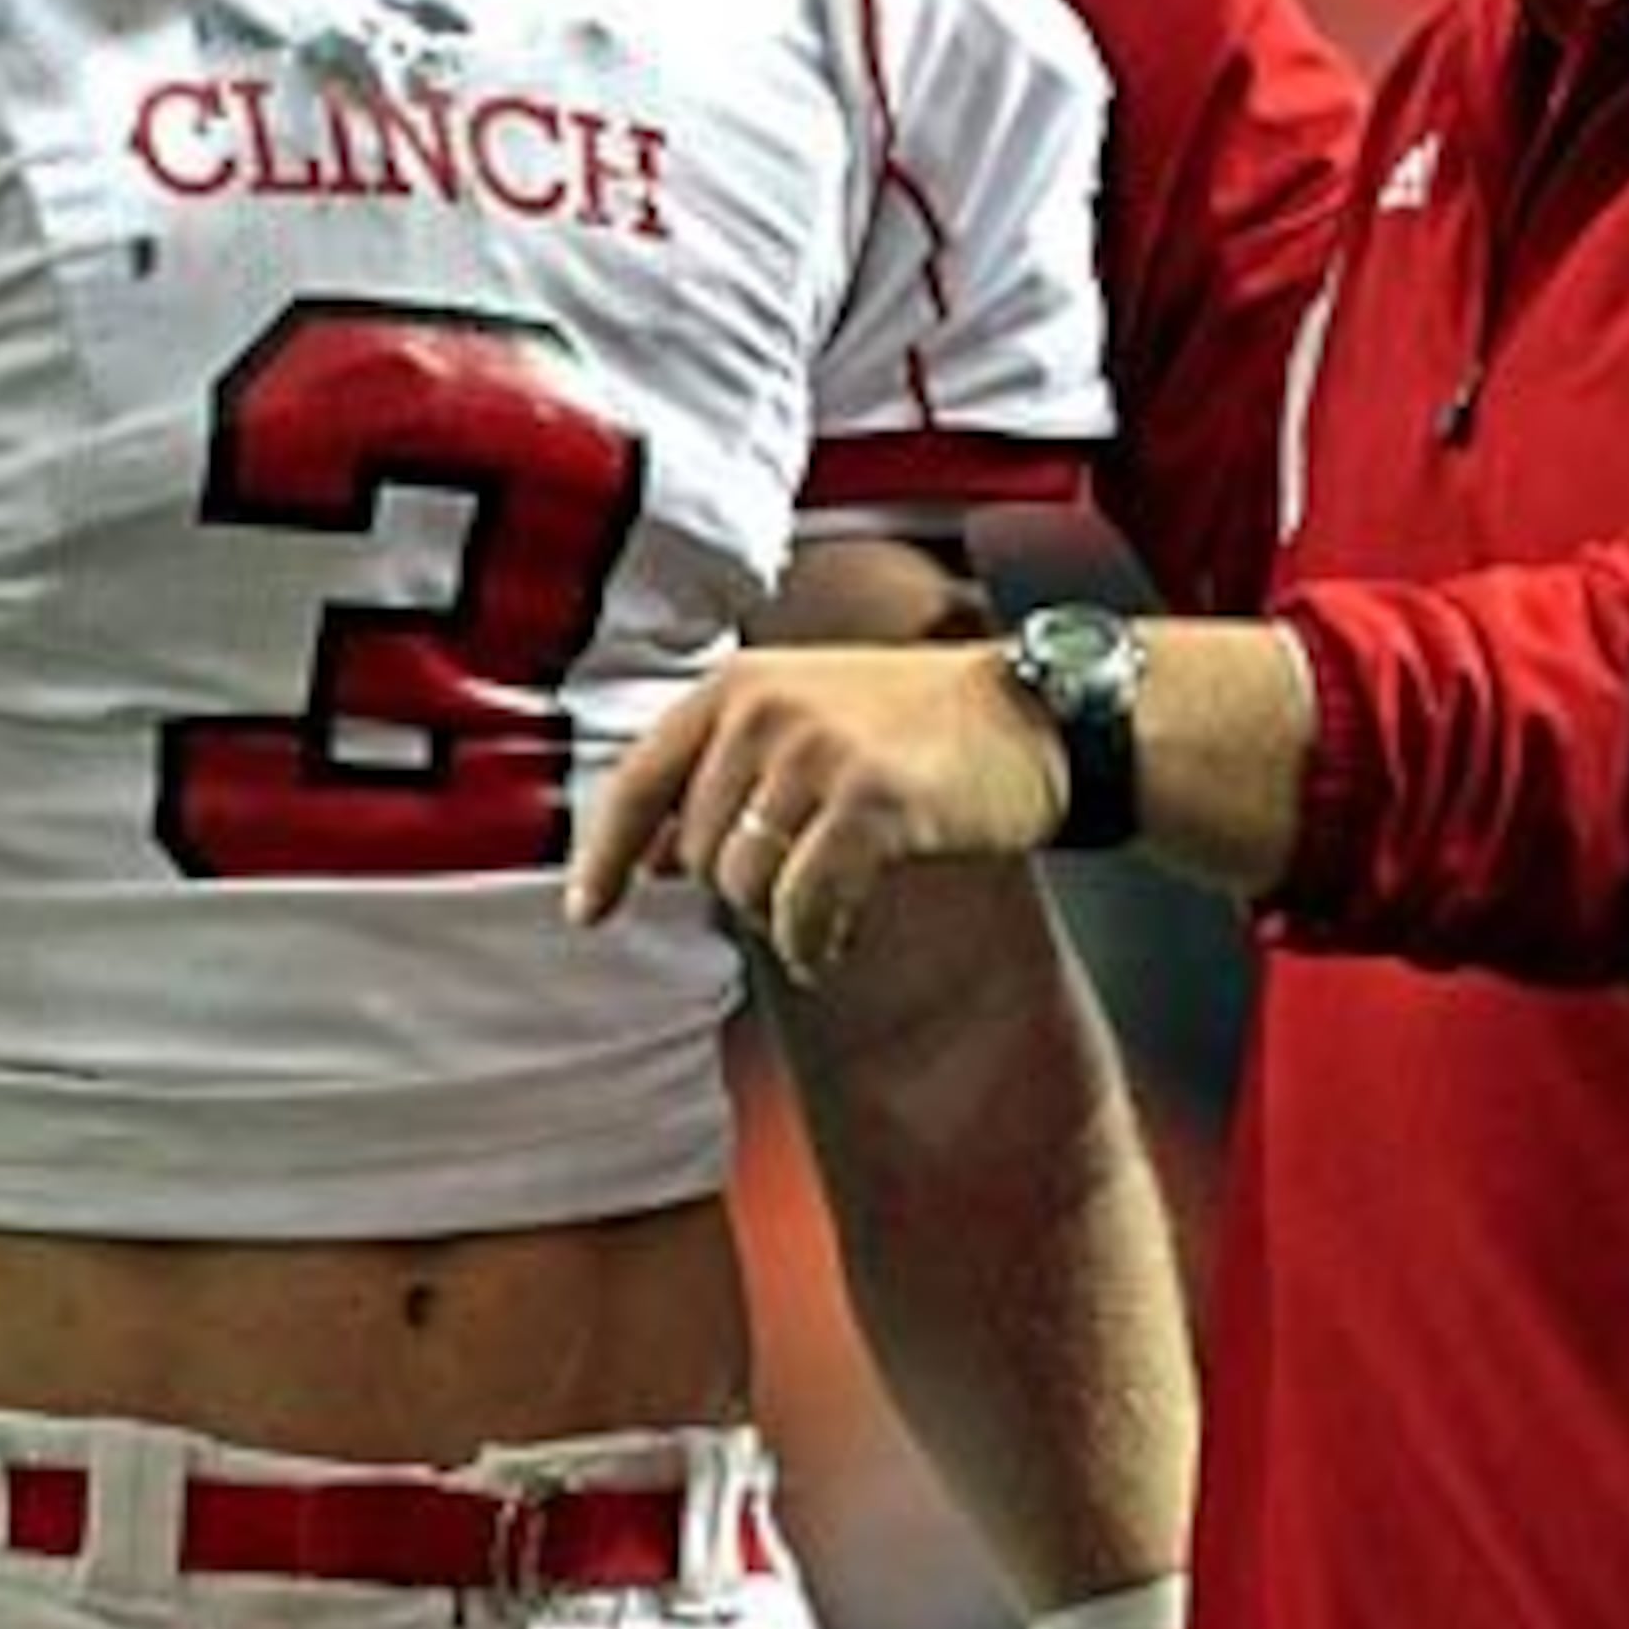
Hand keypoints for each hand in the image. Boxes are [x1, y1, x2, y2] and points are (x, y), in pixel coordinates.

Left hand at [567, 643, 1069, 982]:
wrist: (1040, 716)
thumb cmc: (924, 727)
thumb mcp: (810, 723)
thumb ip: (728, 776)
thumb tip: (654, 856)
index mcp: (740, 684)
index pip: (638, 778)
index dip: (604, 856)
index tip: (587, 912)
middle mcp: (766, 707)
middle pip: (699, 851)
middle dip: (742, 892)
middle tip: (802, 888)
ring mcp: (817, 750)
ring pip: (744, 886)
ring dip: (781, 923)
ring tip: (825, 916)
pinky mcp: (870, 800)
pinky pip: (803, 908)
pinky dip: (812, 943)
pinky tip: (832, 945)